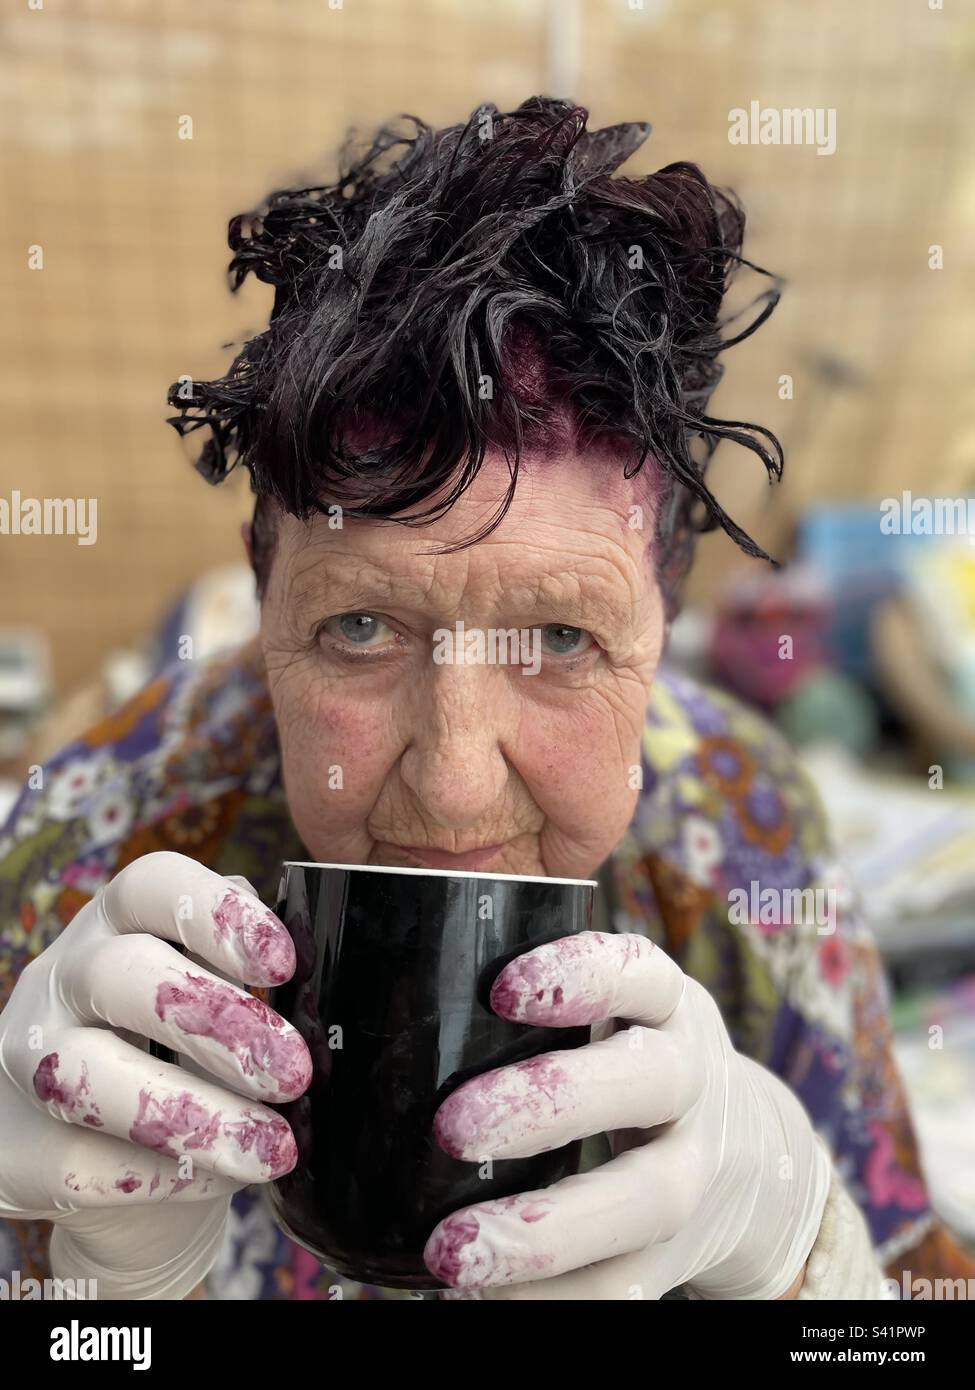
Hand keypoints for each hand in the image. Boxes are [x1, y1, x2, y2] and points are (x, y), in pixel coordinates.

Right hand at [0, 852, 310, 1298]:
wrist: (117, 1168)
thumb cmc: (189, 1058)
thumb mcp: (220, 1000)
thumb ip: (259, 975)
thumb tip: (322, 978)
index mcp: (119, 923)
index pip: (151, 883)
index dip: (218, 915)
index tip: (285, 963)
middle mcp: (64, 978)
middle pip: (123, 973)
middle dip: (217, 1023)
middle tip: (293, 1073)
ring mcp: (28, 1062)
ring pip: (87, 1075)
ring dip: (193, 1114)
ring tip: (272, 1148)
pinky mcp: (21, 1150)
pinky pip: (81, 1163)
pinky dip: (161, 1175)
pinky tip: (222, 1179)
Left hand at [424, 931, 830, 1299]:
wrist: (753, 1155)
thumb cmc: (636, 1058)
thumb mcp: (622, 1010)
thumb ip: (544, 1004)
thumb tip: (390, 1013)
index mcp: (666, 1006)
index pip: (637, 972)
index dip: (579, 974)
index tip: (501, 988)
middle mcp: (690, 1079)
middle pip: (645, 1081)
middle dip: (551, 1103)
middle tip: (453, 1125)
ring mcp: (694, 1168)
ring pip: (644, 1198)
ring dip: (548, 1229)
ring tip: (455, 1248)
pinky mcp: (679, 1248)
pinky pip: (628, 1285)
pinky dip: (553, 1297)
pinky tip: (479, 1299)